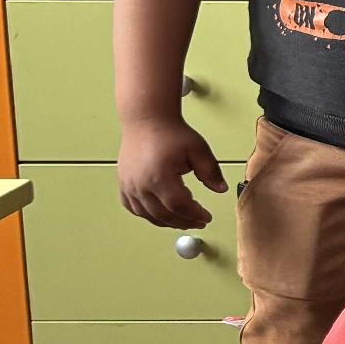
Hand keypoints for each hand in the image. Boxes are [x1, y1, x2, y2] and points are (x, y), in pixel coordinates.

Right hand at [117, 114, 222, 228]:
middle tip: (198, 222)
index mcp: (160, 176)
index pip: (179, 205)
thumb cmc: (172, 133)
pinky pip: (133, 208)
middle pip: (163, 214)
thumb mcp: (198, 149)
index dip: (194, 214)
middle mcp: (141, 185)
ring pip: (147, 214)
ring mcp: (129, 186)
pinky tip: (160, 215)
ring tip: (183, 221)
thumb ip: (210, 171)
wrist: (146, 121)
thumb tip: (221, 190)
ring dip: (166, 222)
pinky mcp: (123, 184)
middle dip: (183, 222)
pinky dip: (147, 215)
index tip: (207, 217)